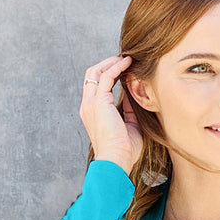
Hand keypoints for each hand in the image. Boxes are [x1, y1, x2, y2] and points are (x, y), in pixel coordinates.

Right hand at [79, 54, 142, 174]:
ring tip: (127, 58)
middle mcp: (87, 106)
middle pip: (92, 74)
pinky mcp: (99, 102)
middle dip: (107, 64)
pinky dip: (117, 67)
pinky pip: (106, 76)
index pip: (95, 86)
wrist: (116, 161)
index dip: (107, 74)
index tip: (123, 69)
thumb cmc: (124, 151)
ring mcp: (91, 103)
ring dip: (111, 62)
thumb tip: (132, 93)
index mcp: (91, 112)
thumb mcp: (129, 125)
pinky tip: (128, 63)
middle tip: (124, 59)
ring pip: (96, 71)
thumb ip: (128, 109)